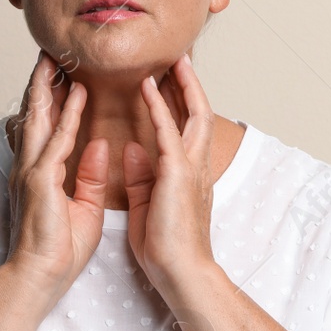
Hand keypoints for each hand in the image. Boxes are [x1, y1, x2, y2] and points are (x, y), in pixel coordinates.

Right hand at [1, 51, 108, 302]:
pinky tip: (76, 95)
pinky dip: (68, 116)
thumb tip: (98, 146)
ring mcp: (31, 172)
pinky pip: (57, 141)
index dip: (54, 100)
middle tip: (51, 52)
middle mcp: (31, 167)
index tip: (64, 75)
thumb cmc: (58, 250)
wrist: (38, 278)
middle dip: (43, 82)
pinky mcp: (40, 181)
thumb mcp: (82, 207)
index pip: (48, 128)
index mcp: (40, 174)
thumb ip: (87, 175)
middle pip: (36, 114)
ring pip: (40, 118)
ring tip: (57, 57)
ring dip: (49, 86)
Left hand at [123, 52, 218, 299]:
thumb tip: (131, 148)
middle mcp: (195, 166)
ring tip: (172, 59)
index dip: (180, 102)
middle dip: (190, 84)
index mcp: (188, 174)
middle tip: (180, 57)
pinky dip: (158, 107)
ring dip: (182, 85)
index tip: (171, 79)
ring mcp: (190, 169)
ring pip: (193, 114)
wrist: (181, 273)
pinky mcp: (177, 175)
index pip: (187, 129)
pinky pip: (168, 133)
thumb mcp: (148, 204)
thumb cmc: (166, 247)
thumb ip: (142, 175)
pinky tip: (148, 87)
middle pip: (199, 113)